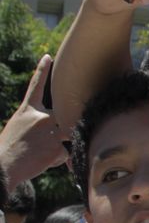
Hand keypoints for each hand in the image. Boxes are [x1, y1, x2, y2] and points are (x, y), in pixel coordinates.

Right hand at [0, 55, 67, 184]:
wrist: (4, 165)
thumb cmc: (11, 148)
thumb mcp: (20, 127)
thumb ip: (38, 123)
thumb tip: (59, 130)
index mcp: (27, 110)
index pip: (36, 86)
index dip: (42, 71)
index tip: (49, 57)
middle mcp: (41, 117)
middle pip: (65, 115)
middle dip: (65, 125)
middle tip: (48, 134)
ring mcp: (51, 130)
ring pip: (67, 136)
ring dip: (58, 146)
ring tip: (39, 153)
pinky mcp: (58, 147)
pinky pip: (66, 154)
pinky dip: (57, 160)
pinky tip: (42, 161)